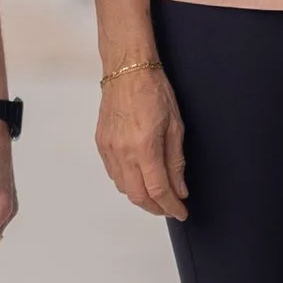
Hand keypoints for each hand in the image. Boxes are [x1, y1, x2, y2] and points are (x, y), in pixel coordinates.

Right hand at [96, 62, 187, 220]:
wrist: (127, 70)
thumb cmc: (154, 91)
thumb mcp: (175, 126)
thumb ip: (176, 161)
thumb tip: (179, 190)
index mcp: (144, 147)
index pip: (158, 190)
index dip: (171, 206)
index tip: (181, 212)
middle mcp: (123, 152)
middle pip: (137, 196)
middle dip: (156, 207)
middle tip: (170, 208)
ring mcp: (109, 149)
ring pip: (123, 188)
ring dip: (141, 197)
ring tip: (157, 194)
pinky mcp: (101, 144)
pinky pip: (113, 174)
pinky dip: (127, 183)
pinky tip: (139, 178)